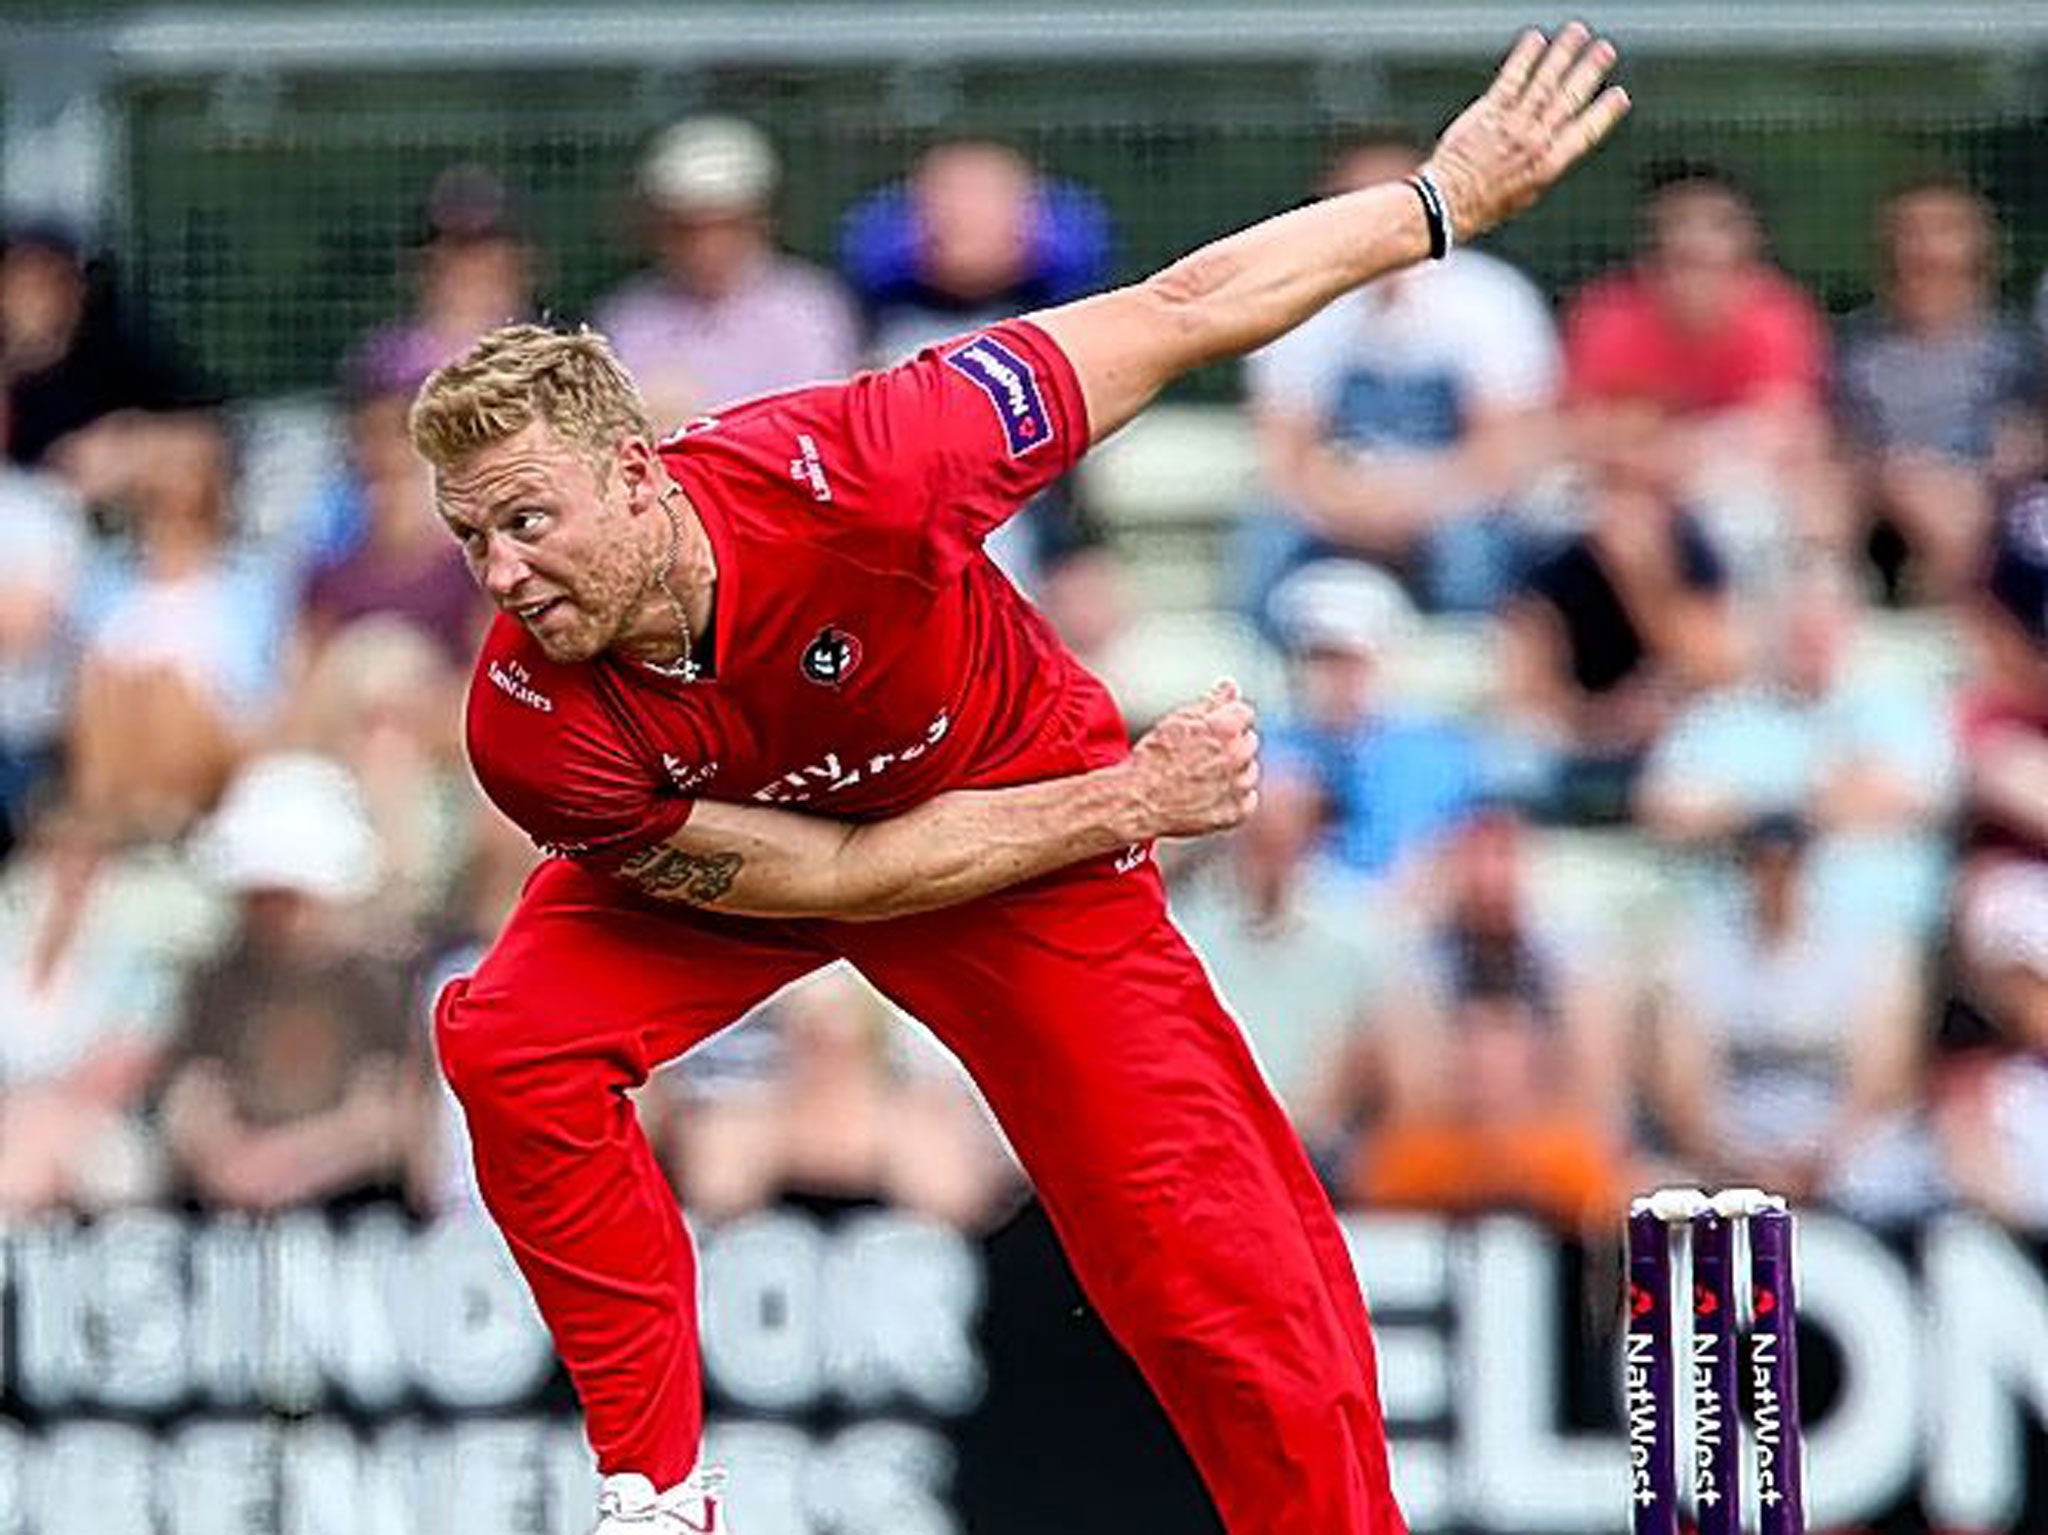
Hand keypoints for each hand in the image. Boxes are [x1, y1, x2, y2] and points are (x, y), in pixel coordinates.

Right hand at [1123, 680, 1261, 838]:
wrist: (1137, 801)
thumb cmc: (1152, 758)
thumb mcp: (1177, 720)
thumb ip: (1211, 701)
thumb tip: (1230, 685)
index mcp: (1226, 728)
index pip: (1245, 712)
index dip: (1225, 718)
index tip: (1209, 730)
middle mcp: (1238, 756)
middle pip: (1249, 741)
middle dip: (1231, 743)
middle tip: (1201, 754)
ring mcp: (1239, 786)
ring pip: (1250, 770)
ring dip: (1234, 771)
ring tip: (1202, 776)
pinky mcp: (1236, 812)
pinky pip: (1247, 798)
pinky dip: (1234, 797)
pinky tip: (1209, 794)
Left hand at [1421, 23, 1629, 241]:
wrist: (1448, 202)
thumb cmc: (1484, 204)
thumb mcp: (1526, 194)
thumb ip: (1544, 165)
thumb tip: (1559, 146)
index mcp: (1549, 165)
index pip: (1585, 133)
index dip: (1604, 113)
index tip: (1620, 95)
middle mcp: (1535, 141)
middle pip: (1568, 98)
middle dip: (1589, 71)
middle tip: (1606, 49)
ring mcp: (1512, 124)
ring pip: (1544, 83)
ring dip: (1563, 54)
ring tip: (1577, 33)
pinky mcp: (1488, 112)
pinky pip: (1511, 79)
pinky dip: (1525, 57)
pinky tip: (1536, 39)